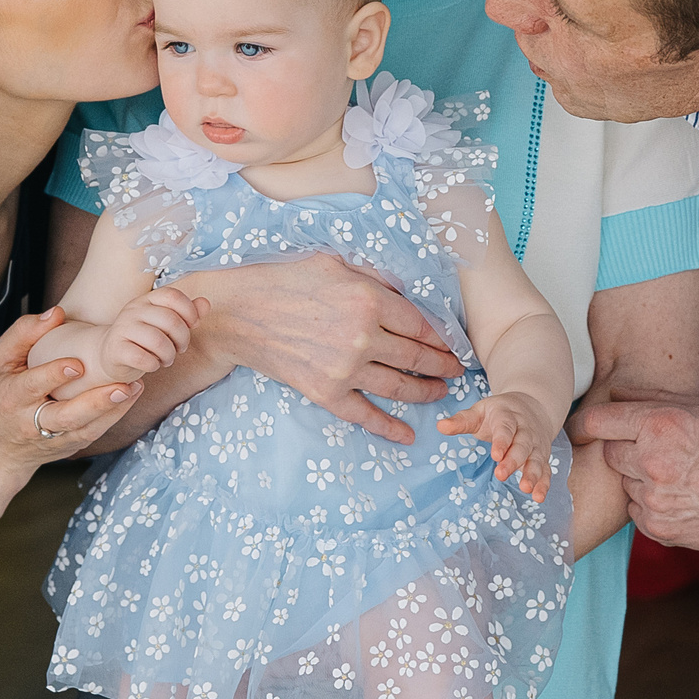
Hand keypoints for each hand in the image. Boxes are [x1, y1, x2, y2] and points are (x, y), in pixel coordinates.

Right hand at [0, 309, 140, 474]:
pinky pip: (93, 433)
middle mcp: (31, 423)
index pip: (33, 386)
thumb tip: (57, 314)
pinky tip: (130, 396)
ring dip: (112, 410)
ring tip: (133, 388)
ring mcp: (53, 439)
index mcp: (11, 398)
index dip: (54, 376)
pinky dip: (114, 416)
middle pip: (65, 417)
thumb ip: (23, 334)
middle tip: (121, 386)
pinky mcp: (69, 446)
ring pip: (85, 429)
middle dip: (94, 403)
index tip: (78, 364)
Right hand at [98, 288, 207, 384]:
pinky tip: (152, 365)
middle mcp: (133, 310)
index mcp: (147, 299)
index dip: (189, 312)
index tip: (193, 326)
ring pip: (157, 341)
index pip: (173, 296)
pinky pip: (142, 358)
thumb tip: (205, 304)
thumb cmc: (145, 340)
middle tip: (179, 349)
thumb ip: (187, 314)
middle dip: (182, 339)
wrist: (112, 355)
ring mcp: (122, 328)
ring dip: (169, 355)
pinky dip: (153, 365)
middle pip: (170, 320)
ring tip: (166, 359)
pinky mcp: (115, 349)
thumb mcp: (166, 325)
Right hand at [179, 254, 462, 443]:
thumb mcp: (335, 262)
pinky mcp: (327, 393)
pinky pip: (365, 415)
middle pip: (417, 357)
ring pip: (400, 386)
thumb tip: (405, 289)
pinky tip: (407, 435)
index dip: (441, 337)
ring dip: (427, 392)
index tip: (452, 344)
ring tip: (441, 392)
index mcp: (369, 300)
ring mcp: (345, 369)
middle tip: (457, 370)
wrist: (240, 315)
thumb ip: (373, 277)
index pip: (420, 324)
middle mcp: (363, 337)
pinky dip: (389, 427)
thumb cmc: (285, 281)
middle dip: (442, 366)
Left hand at [439, 391, 558, 499]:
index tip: (495, 455)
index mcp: (507, 416)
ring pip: (536, 459)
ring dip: (532, 474)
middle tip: (501, 474)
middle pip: (521, 445)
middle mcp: (525, 430)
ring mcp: (536, 444)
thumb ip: (462, 421)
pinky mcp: (542, 457)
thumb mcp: (480, 412)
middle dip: (513, 460)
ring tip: (526, 488)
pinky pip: (545, 470)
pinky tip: (539, 497)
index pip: (505, 428)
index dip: (501, 441)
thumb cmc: (499, 413)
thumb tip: (440, 426)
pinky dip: (544, 483)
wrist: (533, 406)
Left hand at [567, 391, 698, 551]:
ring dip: (641, 479)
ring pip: (625, 484)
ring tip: (679, 476)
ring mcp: (652, 499)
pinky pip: (637, 512)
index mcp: (661, 426)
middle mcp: (651, 462)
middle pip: (610, 453)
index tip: (580, 428)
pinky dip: (651, 505)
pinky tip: (682, 498)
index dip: (585, 423)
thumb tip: (616, 391)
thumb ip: (654, 399)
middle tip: (660, 451)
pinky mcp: (658, 528)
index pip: (597, 421)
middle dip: (627, 450)